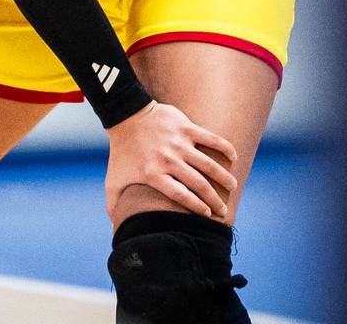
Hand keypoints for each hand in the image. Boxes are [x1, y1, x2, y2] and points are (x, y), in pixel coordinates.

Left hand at [104, 101, 238, 221]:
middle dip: (214, 200)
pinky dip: (224, 147)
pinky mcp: (185, 127)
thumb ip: (114, 205)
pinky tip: (233, 157)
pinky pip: (211, 138)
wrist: (125, 116)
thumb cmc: (121, 152)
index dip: (197, 207)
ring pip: (209, 164)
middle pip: (198, 183)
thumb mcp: (113, 180)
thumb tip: (114, 230)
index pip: (181, 195)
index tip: (208, 215)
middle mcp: (168, 159)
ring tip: (232, 187)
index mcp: (153, 174)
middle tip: (223, 209)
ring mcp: (178, 143)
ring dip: (224, 177)